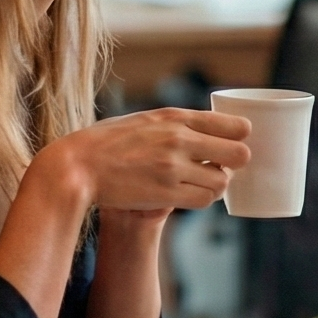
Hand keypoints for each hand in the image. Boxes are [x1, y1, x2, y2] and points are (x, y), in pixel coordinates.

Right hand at [43, 108, 251, 213]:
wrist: (76, 166)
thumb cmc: (107, 143)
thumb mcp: (144, 120)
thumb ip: (176, 124)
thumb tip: (208, 132)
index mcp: (175, 117)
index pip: (233, 125)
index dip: (240, 137)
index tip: (235, 142)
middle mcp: (179, 139)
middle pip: (239, 154)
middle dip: (235, 163)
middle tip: (221, 166)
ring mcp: (173, 167)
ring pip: (222, 182)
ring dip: (215, 185)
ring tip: (199, 183)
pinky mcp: (165, 193)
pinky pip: (203, 200)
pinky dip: (200, 199)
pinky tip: (188, 194)